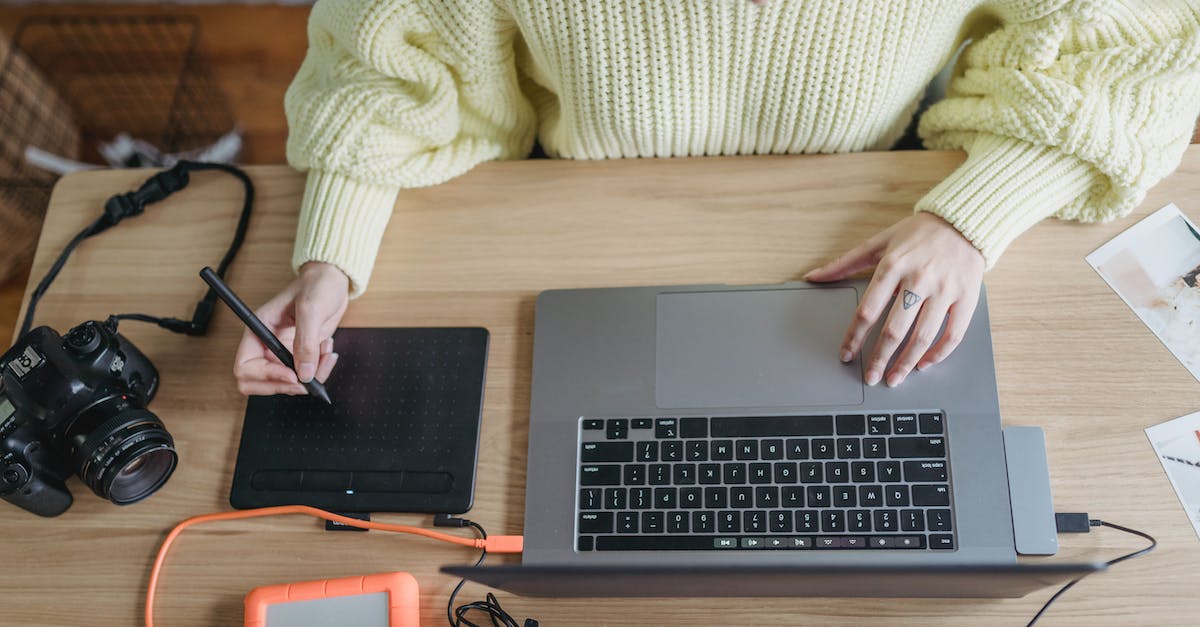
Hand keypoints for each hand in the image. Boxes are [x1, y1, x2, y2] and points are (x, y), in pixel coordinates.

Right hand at [233, 262, 349, 395]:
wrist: (332, 281)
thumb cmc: (317, 285)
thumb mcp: (310, 309)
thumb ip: (305, 342)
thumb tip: (303, 373)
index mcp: (258, 330)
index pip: (245, 366)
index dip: (266, 376)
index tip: (291, 375)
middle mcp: (267, 344)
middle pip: (260, 383)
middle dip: (285, 385)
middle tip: (307, 379)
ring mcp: (284, 352)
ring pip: (287, 384)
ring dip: (310, 376)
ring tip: (325, 352)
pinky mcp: (301, 355)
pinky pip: (306, 377)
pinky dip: (321, 370)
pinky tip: (328, 351)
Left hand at [804, 212, 983, 386]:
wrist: (963, 221)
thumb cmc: (918, 233)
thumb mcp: (879, 242)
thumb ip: (845, 263)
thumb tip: (813, 276)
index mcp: (894, 265)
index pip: (868, 310)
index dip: (854, 337)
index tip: (846, 355)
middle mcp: (919, 279)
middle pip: (894, 329)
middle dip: (879, 358)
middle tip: (870, 377)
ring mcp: (945, 290)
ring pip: (923, 337)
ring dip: (906, 363)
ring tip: (894, 378)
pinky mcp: (967, 298)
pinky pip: (953, 334)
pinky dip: (938, 354)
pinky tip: (924, 364)